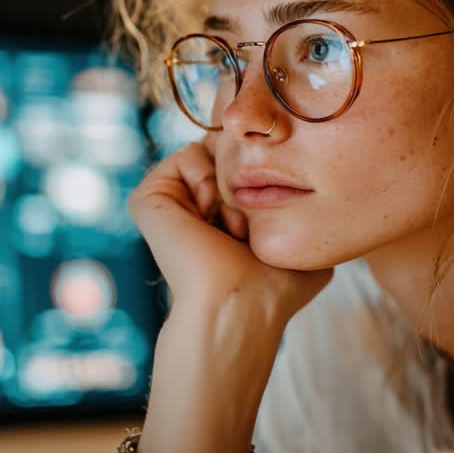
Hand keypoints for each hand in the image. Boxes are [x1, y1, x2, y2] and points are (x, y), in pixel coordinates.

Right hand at [128, 141, 332, 324]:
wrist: (241, 303)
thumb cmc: (277, 283)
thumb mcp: (301, 237)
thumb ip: (300, 208)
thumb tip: (303, 187)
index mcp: (225, 214)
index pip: (249, 162)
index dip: (268, 172)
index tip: (271, 216)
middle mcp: (197, 206)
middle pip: (229, 150)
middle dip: (247, 175)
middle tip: (247, 226)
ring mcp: (172, 202)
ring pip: (209, 150)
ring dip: (229, 181)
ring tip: (231, 226)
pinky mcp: (150, 197)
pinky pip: (186, 154)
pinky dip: (205, 176)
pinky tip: (207, 214)